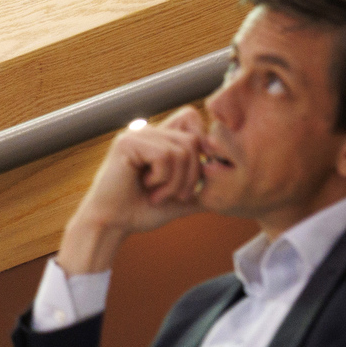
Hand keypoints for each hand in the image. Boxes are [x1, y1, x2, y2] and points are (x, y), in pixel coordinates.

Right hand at [55, 107, 208, 274]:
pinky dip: (162, 178)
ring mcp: (138, 134)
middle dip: (191, 174)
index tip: (190, 180)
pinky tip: (146, 187)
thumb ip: (203, 186)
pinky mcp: (127, 143)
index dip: (200, 148)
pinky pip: (164, 155)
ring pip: (182, 149)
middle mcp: (150, 130)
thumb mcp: (181, 198)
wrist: (111, 226)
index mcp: (161, 138)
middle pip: (194, 139)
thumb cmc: (141, 212)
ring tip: (157, 195)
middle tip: (174, 195)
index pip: (194, 120)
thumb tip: (234, 183)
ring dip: (175, 181)